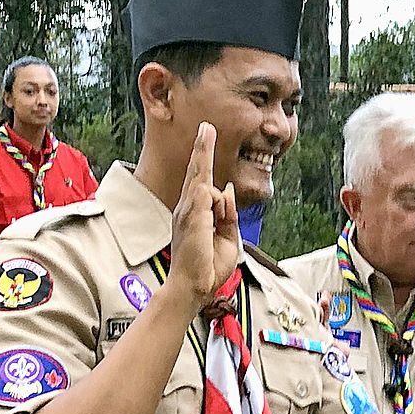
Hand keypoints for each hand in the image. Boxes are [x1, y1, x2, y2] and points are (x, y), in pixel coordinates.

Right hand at [167, 120, 238, 309]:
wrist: (194, 286)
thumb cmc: (208, 268)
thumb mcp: (228, 237)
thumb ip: (228, 212)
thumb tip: (225, 188)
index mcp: (194, 214)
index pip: (200, 183)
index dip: (204, 162)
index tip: (206, 142)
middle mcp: (187, 208)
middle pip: (197, 173)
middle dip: (202, 149)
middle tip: (207, 128)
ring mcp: (186, 210)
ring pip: (208, 186)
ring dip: (220, 205)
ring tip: (214, 228)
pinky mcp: (191, 213)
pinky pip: (210, 195)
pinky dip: (219, 207)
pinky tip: (212, 221)